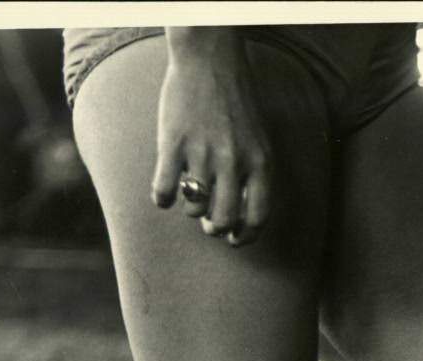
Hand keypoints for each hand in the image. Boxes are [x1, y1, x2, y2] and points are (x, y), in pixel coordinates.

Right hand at [150, 28, 271, 245]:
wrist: (210, 59)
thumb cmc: (236, 104)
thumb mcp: (259, 141)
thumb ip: (256, 177)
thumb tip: (243, 219)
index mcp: (260, 163)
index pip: (256, 219)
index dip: (243, 237)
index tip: (233, 239)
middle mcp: (234, 162)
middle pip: (223, 220)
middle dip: (214, 228)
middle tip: (207, 220)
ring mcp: (203, 153)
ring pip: (194, 208)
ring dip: (190, 209)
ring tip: (189, 193)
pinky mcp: (173, 142)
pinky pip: (165, 190)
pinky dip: (162, 199)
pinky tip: (163, 194)